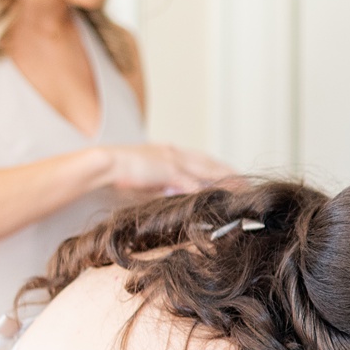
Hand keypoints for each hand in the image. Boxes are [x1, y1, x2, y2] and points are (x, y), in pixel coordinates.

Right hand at [106, 143, 235, 196]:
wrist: (104, 164)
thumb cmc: (119, 173)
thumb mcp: (146, 179)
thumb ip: (162, 185)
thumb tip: (176, 195)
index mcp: (169, 152)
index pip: (200, 159)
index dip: (217, 167)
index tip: (231, 174)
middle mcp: (175, 153)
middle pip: (209, 163)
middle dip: (228, 173)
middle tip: (245, 183)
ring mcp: (173, 160)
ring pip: (207, 172)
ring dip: (225, 182)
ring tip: (241, 191)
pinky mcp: (169, 171)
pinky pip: (193, 183)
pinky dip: (206, 191)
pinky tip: (218, 198)